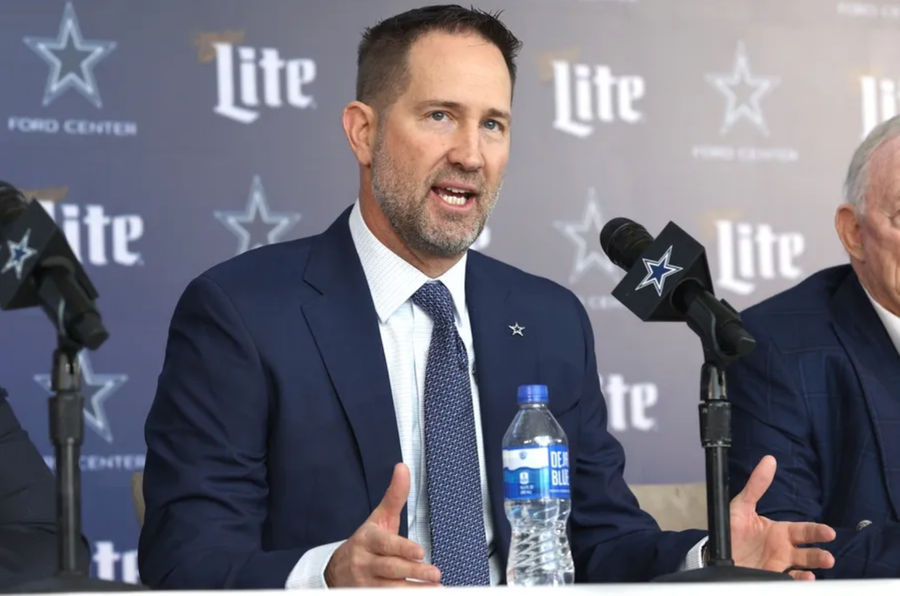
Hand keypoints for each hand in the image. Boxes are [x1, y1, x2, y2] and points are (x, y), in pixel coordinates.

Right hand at [325, 462, 441, 586]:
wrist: (337, 570)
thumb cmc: (366, 543)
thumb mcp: (378, 519)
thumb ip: (394, 496)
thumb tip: (403, 467)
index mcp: (368, 540)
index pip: (385, 545)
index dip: (403, 549)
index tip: (420, 552)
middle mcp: (364, 562)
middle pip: (391, 568)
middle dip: (414, 572)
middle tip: (435, 574)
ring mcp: (364, 583)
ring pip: (390, 588)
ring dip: (413, 590)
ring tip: (435, 589)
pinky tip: (423, 595)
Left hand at [730, 455, 835, 579]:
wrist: (716, 553)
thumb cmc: (732, 529)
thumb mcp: (742, 505)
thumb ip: (756, 485)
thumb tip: (769, 460)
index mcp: (780, 532)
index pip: (804, 531)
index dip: (817, 531)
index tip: (829, 532)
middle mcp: (783, 549)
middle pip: (808, 552)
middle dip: (819, 554)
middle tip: (828, 557)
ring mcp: (778, 565)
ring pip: (802, 567)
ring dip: (813, 568)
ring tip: (822, 565)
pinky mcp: (769, 577)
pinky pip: (787, 580)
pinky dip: (797, 580)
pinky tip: (803, 577)